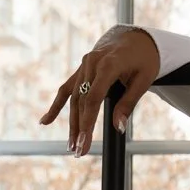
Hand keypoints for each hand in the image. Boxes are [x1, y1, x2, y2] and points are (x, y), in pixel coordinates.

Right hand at [38, 25, 161, 156]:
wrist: (136, 38)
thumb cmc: (144, 59)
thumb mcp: (144, 80)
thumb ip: (129, 103)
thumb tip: (118, 128)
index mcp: (109, 64)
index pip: (94, 98)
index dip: (88, 122)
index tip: (85, 141)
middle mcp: (92, 63)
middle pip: (81, 101)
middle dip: (79, 128)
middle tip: (78, 152)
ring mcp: (84, 65)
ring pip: (73, 98)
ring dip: (71, 123)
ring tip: (71, 145)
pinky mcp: (81, 70)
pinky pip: (66, 89)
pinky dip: (56, 106)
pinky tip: (45, 122)